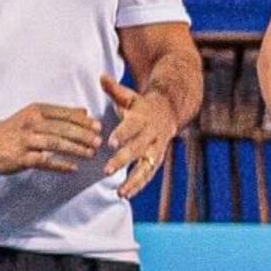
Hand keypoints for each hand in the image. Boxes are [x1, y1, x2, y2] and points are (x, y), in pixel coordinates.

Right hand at [0, 100, 100, 175]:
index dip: (83, 121)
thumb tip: (84, 112)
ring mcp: (25, 141)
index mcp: (36, 111)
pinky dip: (60, 165)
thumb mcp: (33, 115)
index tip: (99, 127)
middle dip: (83, 135)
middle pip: (63, 128)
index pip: (64, 114)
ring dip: (76, 149)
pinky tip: (73, 168)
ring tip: (91, 154)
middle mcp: (31, 124)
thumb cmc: (12, 129)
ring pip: (56, 144)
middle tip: (99, 142)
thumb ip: (59, 114)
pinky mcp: (20, 157)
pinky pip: (44, 161)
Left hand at [98, 73, 186, 197]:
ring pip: (146, 167)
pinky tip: (125, 195)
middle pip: (137, 150)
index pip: (132, 127)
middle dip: (122, 161)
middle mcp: (151, 136)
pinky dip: (138, 185)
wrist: (170, 112)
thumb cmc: (141, 105)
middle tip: (106, 171)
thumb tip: (101, 76)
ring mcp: (155, 149)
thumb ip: (114, 89)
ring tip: (120, 193)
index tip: (110, 142)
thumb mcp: (129, 95)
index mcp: (143, 119)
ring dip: (133, 181)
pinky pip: (148, 174)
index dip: (122, 134)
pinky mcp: (156, 159)